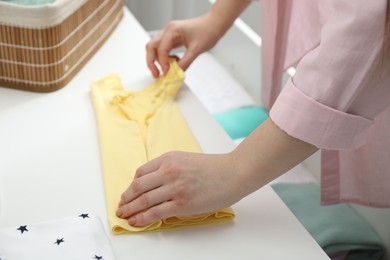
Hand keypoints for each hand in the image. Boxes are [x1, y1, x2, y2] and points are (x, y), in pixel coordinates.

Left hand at [116, 151, 240, 226]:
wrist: (233, 173)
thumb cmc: (214, 167)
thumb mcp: (186, 160)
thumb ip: (170, 168)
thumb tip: (156, 184)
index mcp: (168, 158)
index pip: (141, 172)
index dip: (131, 185)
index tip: (129, 192)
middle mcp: (168, 171)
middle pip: (138, 187)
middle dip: (126, 199)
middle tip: (120, 206)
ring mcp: (174, 188)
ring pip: (144, 200)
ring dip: (130, 210)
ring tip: (124, 215)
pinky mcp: (181, 204)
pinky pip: (155, 212)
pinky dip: (142, 218)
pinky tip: (136, 222)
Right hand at [146, 14, 222, 77]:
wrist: (214, 24)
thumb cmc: (207, 31)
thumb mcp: (197, 49)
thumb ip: (185, 62)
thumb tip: (176, 73)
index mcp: (172, 30)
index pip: (161, 49)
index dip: (163, 63)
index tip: (167, 73)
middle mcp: (168, 30)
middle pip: (151, 47)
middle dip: (152, 62)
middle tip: (157, 74)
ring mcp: (168, 34)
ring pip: (154, 48)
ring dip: (157, 60)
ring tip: (165, 70)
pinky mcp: (172, 38)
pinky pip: (162, 49)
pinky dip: (164, 58)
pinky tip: (174, 62)